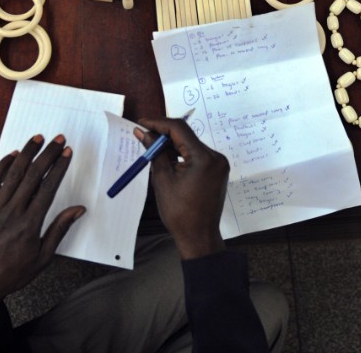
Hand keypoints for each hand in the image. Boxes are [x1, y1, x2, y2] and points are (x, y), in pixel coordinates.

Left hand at [0, 135, 84, 313]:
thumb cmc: (13, 271)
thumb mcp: (43, 256)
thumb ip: (60, 229)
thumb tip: (78, 210)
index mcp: (30, 223)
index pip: (48, 187)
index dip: (59, 167)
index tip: (67, 154)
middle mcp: (12, 211)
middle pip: (33, 175)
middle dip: (48, 154)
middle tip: (58, 140)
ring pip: (13, 172)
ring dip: (27, 153)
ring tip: (38, 139)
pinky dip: (3, 165)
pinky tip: (13, 155)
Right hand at [135, 117, 227, 259]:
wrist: (199, 236)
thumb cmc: (179, 212)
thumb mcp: (163, 179)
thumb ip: (154, 152)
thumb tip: (143, 132)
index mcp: (204, 158)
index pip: (180, 129)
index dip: (159, 123)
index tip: (142, 123)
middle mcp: (216, 157)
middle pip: (187, 136)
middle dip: (164, 134)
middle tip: (144, 134)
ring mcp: (219, 164)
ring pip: (191, 145)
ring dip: (172, 145)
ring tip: (152, 149)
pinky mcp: (217, 171)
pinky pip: (197, 155)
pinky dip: (182, 155)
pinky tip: (167, 159)